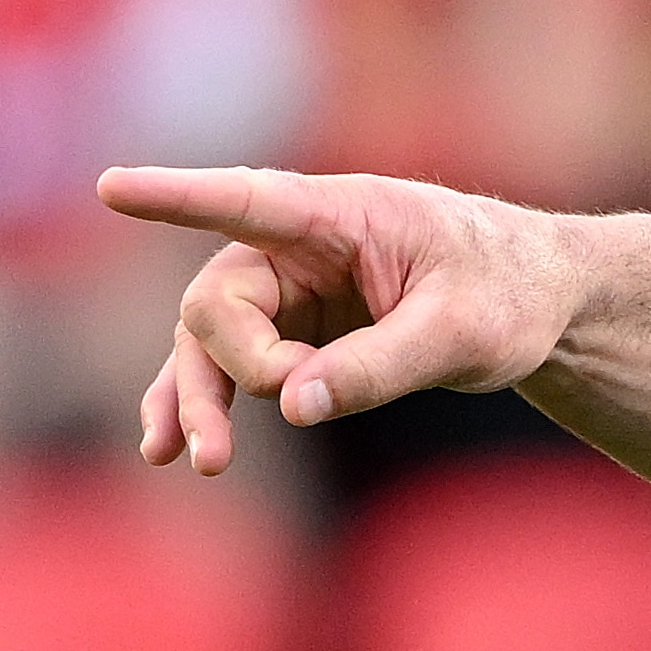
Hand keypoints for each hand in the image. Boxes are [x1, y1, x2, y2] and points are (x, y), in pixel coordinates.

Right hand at [102, 164, 585, 475]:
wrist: (538, 300)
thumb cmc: (510, 293)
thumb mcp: (465, 333)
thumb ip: (383, 365)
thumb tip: (293, 406)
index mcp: (341, 214)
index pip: (248, 200)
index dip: (179, 196)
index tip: (112, 188)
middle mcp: (298, 245)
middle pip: (220, 299)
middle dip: (234, 361)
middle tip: (291, 399)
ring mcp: (289, 291)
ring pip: (213, 342)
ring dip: (201, 399)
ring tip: (204, 461)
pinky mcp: (294, 333)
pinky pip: (230, 368)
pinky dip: (205, 404)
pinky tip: (166, 449)